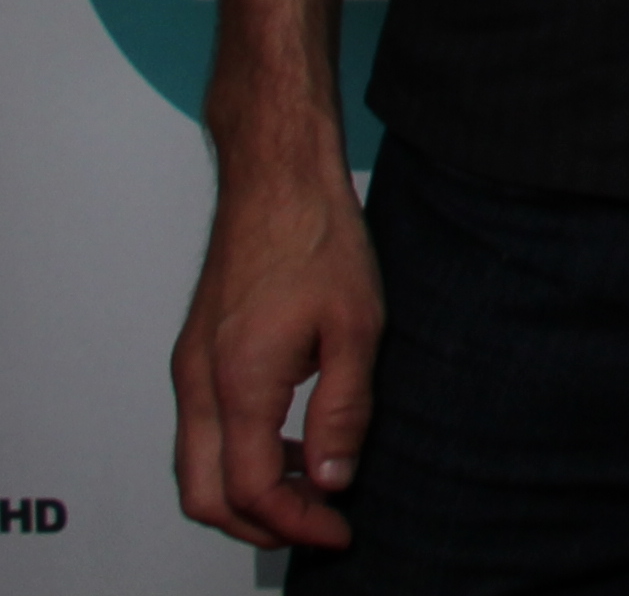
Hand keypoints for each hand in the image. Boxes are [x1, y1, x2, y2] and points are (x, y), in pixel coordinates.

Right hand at [170, 155, 381, 550]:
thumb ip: (345, 409)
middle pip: (207, 495)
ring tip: (315, 487)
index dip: (295, 522)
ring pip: (198, 468)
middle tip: (319, 525)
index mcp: (239, 381)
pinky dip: (241, 456)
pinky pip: (204, 431)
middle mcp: (199, 382)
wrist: (276, 180)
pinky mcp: (197, 355)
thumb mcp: (357, 327)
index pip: (251, 489)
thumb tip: (335, 479)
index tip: (338, 529)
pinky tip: (295, 442)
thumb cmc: (317, 238)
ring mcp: (190, 369)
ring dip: (249, 493)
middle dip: (260, 524)